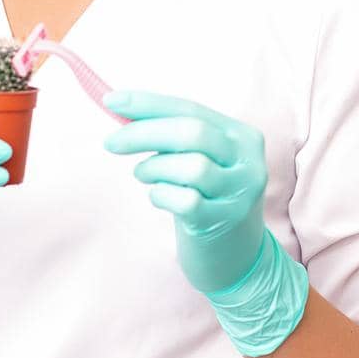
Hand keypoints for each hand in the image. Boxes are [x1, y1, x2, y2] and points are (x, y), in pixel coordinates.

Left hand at [100, 89, 267, 293]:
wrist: (235, 256)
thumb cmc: (205, 196)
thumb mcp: (197, 157)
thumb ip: (169, 132)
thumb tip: (118, 105)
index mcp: (242, 136)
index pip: (191, 109)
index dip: (148, 103)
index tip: (109, 101)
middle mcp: (249, 162)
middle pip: (192, 133)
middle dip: (143, 133)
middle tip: (111, 143)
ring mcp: (240, 194)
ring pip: (192, 167)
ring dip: (154, 168)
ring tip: (143, 175)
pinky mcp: (226, 222)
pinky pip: (186, 201)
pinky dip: (161, 195)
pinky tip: (160, 197)